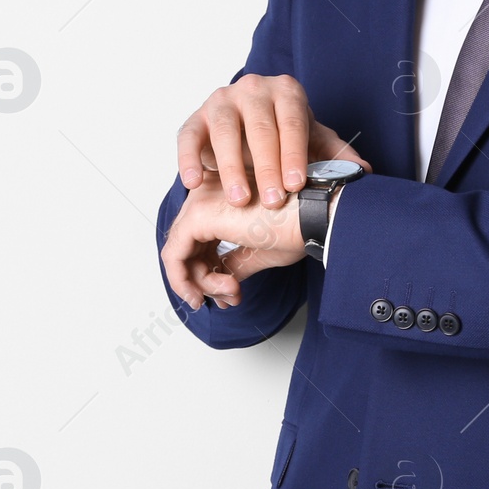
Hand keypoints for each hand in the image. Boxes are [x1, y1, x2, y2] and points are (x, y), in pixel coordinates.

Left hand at [160, 169, 307, 310]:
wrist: (315, 217)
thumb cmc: (299, 225)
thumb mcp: (258, 250)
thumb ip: (232, 264)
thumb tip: (219, 288)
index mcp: (225, 194)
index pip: (201, 238)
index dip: (211, 271)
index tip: (232, 292)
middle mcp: (208, 191)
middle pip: (189, 245)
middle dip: (205, 279)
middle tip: (231, 296)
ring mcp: (201, 201)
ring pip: (180, 252)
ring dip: (202, 283)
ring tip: (232, 292)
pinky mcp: (197, 215)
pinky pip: (174, 255)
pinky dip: (184, 280)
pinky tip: (206, 294)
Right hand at [176, 73, 371, 208]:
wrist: (248, 121)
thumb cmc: (284, 133)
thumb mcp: (310, 141)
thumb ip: (334, 155)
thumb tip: (364, 172)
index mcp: (287, 91)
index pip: (292, 122)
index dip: (294, 154)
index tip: (296, 184)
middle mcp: (254, 89)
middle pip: (260, 127)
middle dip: (266, 166)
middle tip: (272, 200)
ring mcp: (222, 100)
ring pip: (224, 131)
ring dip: (231, 167)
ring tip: (240, 199)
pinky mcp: (195, 117)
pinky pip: (188, 136)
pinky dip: (189, 158)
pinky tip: (194, 182)